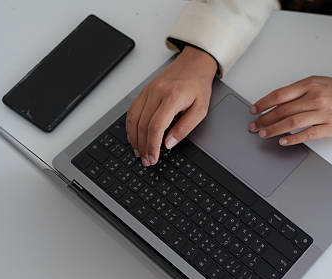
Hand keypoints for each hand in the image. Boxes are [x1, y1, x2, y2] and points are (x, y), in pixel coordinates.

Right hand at [126, 46, 216, 165]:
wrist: (193, 64)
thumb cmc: (198, 86)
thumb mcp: (200, 110)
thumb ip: (185, 128)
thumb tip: (169, 143)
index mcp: (172, 97)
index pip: (156, 126)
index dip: (152, 145)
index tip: (153, 158)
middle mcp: (157, 92)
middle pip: (143, 124)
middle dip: (143, 146)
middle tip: (146, 160)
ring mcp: (148, 90)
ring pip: (134, 118)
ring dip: (134, 138)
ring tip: (139, 152)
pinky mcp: (144, 91)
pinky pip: (132, 110)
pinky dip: (130, 126)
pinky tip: (134, 137)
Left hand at [248, 76, 331, 145]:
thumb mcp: (317, 82)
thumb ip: (298, 91)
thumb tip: (275, 103)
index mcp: (310, 85)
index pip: (280, 95)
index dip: (264, 103)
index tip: (254, 110)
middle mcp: (315, 98)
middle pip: (283, 110)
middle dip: (265, 119)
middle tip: (254, 126)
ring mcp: (322, 114)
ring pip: (292, 122)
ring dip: (274, 129)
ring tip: (263, 133)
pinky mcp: (329, 128)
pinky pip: (307, 134)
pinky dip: (293, 138)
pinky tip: (282, 141)